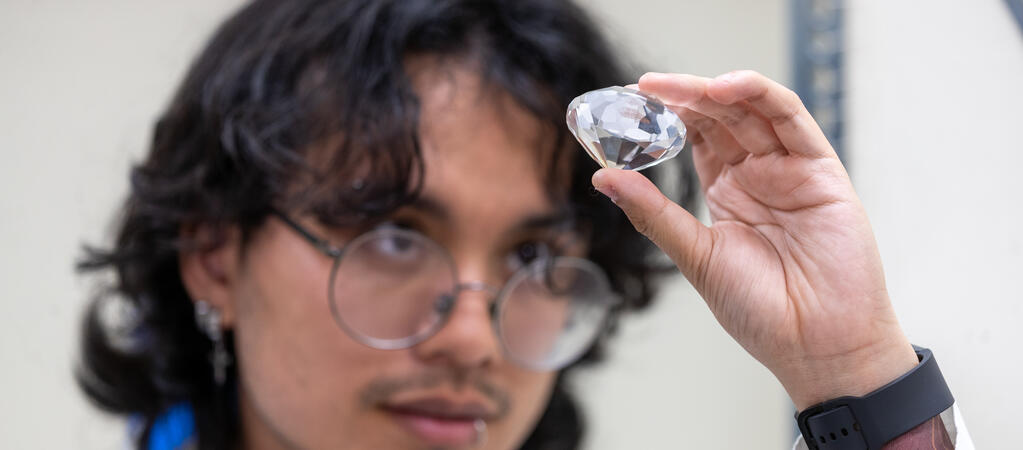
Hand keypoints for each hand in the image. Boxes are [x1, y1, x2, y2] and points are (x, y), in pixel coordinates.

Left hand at [591, 71, 918, 409]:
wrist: (817, 347)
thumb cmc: (762, 311)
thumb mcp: (696, 256)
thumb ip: (653, 214)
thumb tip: (604, 178)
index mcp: (727, 193)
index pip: (696, 138)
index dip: (667, 116)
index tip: (631, 100)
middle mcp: (759, 175)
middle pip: (719, 119)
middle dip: (683, 98)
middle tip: (646, 87)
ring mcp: (790, 170)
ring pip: (751, 112)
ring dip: (714, 91)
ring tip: (674, 86)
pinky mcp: (822, 171)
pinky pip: (793, 121)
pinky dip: (762, 96)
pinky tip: (726, 89)